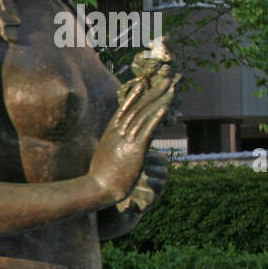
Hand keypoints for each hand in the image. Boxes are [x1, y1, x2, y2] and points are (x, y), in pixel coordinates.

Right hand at [89, 76, 176, 202]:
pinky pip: (146, 131)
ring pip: (143, 115)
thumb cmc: (100, 178)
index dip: (134, 95)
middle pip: (136, 108)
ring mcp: (126, 141)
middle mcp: (118, 133)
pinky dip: (155, 118)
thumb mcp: (105, 157)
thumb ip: (113, 148)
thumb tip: (119, 147)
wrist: (98, 188)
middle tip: (164, 80)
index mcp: (110, 134)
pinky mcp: (135, 150)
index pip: (123, 110)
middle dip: (152, 93)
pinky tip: (164, 108)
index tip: (143, 83)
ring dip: (158, 100)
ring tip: (169, 88)